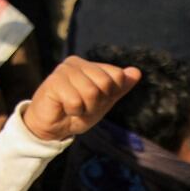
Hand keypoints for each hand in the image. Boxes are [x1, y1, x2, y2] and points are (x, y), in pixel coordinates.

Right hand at [23, 56, 141, 142]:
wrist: (53, 128)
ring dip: (84, 108)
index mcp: (90, 65)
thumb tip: (137, 72)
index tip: (95, 101)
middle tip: (83, 106)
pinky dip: (73, 111)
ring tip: (73, 108)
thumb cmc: (77, 112)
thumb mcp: (103, 102)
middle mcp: (76, 63)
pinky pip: (76, 101)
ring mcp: (63, 70)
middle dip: (97, 102)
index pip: (117, 75)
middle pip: (105, 83)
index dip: (109, 95)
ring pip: (91, 92)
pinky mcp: (53, 82)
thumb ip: (119, 87)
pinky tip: (63, 108)